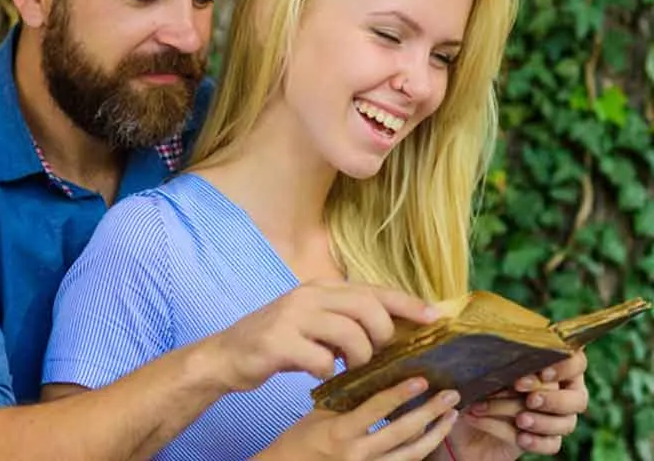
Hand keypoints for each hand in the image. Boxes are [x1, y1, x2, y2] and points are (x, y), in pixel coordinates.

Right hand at [206, 281, 439, 391]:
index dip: (407, 303)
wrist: (226, 355)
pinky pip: (321, 360)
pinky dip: (327, 372)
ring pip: (350, 334)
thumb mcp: (312, 320)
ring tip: (348, 367)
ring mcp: (292, 317)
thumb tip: (390, 327)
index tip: (435, 316)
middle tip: (376, 354)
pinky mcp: (278, 342)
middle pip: (366, 306)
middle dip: (382, 334)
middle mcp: (308, 296)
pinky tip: (318, 374)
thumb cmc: (276, 341)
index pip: (373, 289)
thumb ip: (344, 317)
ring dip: (358, 357)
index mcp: (320, 288)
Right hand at [259, 377, 459, 460]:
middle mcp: (358, 454)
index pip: (376, 410)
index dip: (400, 394)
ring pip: (411, 454)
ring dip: (435, 433)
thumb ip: (347, 398)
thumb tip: (374, 372)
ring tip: (451, 415)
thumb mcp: (319, 413)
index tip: (420, 379)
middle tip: (450, 395)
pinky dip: (422, 449)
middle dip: (430, 413)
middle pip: (402, 433)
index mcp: (342, 432)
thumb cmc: (302, 438)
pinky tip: (434, 435)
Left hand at [448, 349, 588, 459]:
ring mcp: (556, 418)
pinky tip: (520, 438)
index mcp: (549, 365)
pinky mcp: (545, 441)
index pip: (575, 361)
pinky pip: (552, 444)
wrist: (461, 419)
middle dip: (554, 399)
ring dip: (542, 422)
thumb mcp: (477, 366)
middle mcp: (560, 391)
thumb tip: (489, 338)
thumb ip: (491, 355)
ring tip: (519, 420)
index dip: (565, 367)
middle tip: (530, 399)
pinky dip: (537, 442)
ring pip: (566, 423)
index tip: (543, 373)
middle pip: (578, 398)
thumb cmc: (471, 383)